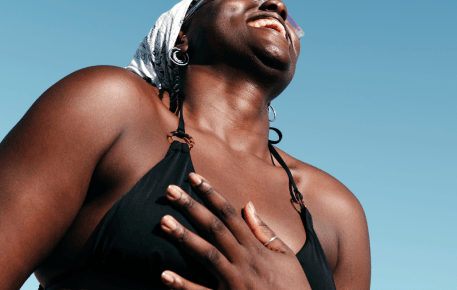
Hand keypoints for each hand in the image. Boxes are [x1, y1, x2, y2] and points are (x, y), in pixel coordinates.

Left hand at [160, 173, 311, 289]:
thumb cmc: (293, 287)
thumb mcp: (286, 257)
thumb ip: (265, 231)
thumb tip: (247, 205)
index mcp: (256, 248)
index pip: (230, 214)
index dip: (211, 194)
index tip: (193, 177)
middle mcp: (244, 262)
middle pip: (214, 228)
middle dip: (191, 207)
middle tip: (170, 190)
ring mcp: (235, 283)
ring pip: (206, 255)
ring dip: (184, 238)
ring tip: (163, 222)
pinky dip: (182, 286)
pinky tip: (164, 275)